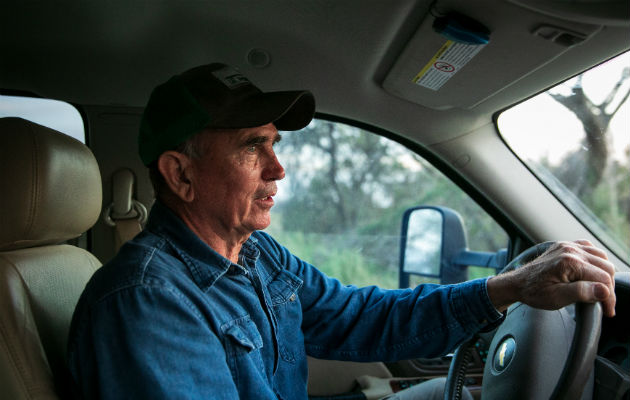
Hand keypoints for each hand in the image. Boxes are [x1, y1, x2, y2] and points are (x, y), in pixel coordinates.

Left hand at [487, 240, 615, 316]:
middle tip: (604, 303)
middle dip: (609, 287)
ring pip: (601, 257)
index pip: (603, 279)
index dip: (609, 297)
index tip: (608, 311)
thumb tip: (604, 291)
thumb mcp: (557, 298)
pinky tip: (593, 273)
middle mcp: (570, 250)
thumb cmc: (534, 292)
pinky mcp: (565, 246)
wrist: (517, 283)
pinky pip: (590, 249)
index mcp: (569, 262)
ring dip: (605, 274)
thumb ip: (581, 293)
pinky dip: (596, 261)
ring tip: (600, 291)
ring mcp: (567, 246)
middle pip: (606, 267)